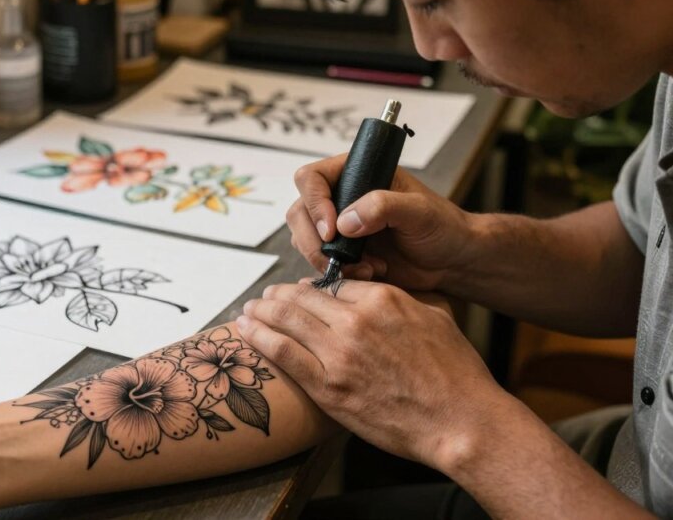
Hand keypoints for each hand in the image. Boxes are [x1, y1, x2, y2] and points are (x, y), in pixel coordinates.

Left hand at [237, 280, 507, 470]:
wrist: (462, 422)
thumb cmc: (456, 374)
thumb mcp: (437, 316)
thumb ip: (403, 298)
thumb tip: (376, 291)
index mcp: (383, 298)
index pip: (335, 284)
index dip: (315, 287)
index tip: (304, 292)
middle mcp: (356, 321)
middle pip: (303, 296)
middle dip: (280, 294)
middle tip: (267, 296)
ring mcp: (339, 354)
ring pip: (286, 319)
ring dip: (261, 310)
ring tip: (249, 308)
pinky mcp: (328, 387)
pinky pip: (282, 354)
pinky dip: (258, 337)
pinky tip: (244, 328)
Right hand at [288, 155, 475, 290]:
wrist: (451, 261)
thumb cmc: (442, 227)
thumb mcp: (419, 210)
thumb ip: (383, 206)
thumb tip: (345, 221)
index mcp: (356, 173)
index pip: (312, 179)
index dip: (315, 204)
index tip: (333, 230)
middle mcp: (341, 197)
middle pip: (300, 212)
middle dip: (314, 240)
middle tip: (339, 259)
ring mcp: (338, 226)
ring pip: (304, 239)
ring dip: (327, 259)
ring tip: (366, 268)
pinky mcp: (341, 252)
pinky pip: (318, 261)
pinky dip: (336, 272)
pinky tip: (367, 273)